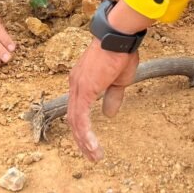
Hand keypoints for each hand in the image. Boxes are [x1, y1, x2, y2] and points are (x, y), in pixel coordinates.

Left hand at [68, 39, 139, 161]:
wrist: (119, 36)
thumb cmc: (121, 52)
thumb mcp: (118, 80)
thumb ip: (112, 97)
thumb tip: (108, 114)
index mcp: (82, 80)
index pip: (77, 108)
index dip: (82, 126)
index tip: (90, 141)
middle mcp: (75, 84)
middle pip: (73, 117)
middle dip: (81, 139)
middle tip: (91, 155)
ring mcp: (78, 86)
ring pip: (75, 121)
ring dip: (83, 141)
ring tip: (94, 156)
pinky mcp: (84, 90)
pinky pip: (81, 118)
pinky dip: (85, 134)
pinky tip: (93, 146)